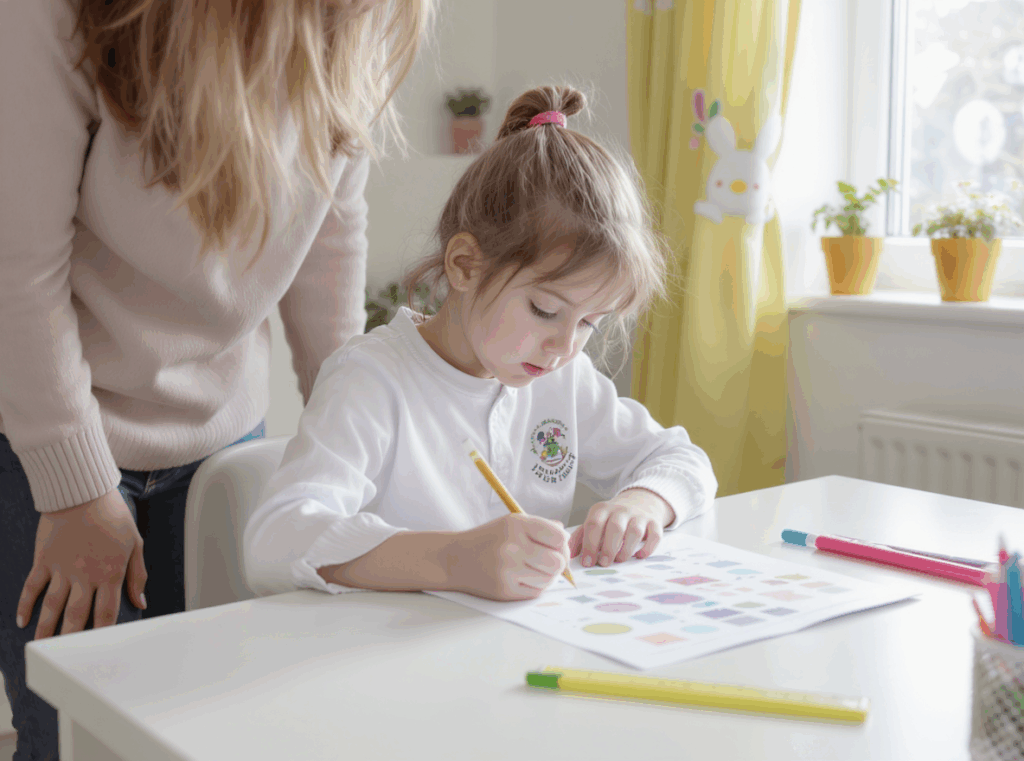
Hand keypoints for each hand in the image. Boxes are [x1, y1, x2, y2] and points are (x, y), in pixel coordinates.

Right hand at [17, 489, 146, 639]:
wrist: (82, 492)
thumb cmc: (113, 516)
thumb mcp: (135, 543)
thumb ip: (137, 575)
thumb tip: (141, 601)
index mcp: (110, 573)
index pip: (107, 612)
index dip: (103, 632)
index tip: (98, 649)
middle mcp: (85, 576)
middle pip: (77, 615)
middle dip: (71, 638)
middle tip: (65, 657)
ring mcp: (62, 569)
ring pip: (53, 606)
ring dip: (46, 629)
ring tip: (41, 647)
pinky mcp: (44, 559)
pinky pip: (32, 587)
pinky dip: (25, 604)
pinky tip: (21, 621)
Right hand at [447, 514, 569, 600]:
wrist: (454, 558)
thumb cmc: (488, 540)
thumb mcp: (511, 523)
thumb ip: (540, 527)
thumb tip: (566, 537)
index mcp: (516, 524)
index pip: (558, 536)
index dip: (563, 544)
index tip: (559, 546)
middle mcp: (512, 546)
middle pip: (557, 561)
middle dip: (559, 563)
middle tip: (552, 561)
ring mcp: (507, 570)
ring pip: (549, 579)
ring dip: (548, 576)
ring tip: (537, 570)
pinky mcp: (504, 590)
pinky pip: (535, 592)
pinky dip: (536, 586)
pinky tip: (526, 578)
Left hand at [569, 488, 674, 567]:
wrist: (640, 501)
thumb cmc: (611, 518)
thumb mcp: (594, 521)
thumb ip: (580, 537)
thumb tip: (567, 556)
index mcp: (602, 510)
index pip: (594, 524)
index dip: (589, 545)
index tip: (587, 562)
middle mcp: (621, 510)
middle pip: (615, 527)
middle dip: (608, 548)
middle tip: (604, 564)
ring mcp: (639, 516)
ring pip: (635, 531)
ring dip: (627, 549)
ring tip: (620, 560)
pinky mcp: (654, 523)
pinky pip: (655, 535)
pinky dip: (649, 547)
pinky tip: (640, 556)